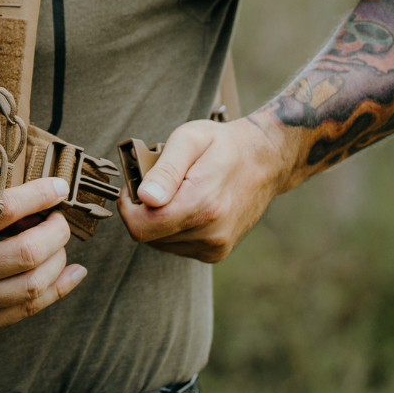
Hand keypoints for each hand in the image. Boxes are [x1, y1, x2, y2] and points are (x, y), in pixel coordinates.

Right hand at [0, 177, 87, 332]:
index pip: (4, 211)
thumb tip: (32, 195)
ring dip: (59, 259)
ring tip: (59, 244)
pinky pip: (30, 308)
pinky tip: (74, 273)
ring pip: (35, 283)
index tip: (59, 187)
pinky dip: (59, 289)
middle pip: (29, 252)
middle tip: (59, 219)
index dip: (39, 196)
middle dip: (56, 232)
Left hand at [118, 116, 297, 262]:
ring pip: (159, 242)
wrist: (265, 161)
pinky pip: (175, 245)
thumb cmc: (223, 145)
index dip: (128, 206)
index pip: (142, 226)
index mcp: (202, 204)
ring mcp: (215, 246)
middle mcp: (211, 233)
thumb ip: (165, 169)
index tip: (135, 185)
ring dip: (159, 218)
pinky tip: (188, 206)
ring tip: (178, 191)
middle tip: (159, 182)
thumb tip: (145, 197)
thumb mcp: (189, 139)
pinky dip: (173, 228)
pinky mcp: (215, 253)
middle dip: (145, 209)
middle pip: (148, 234)